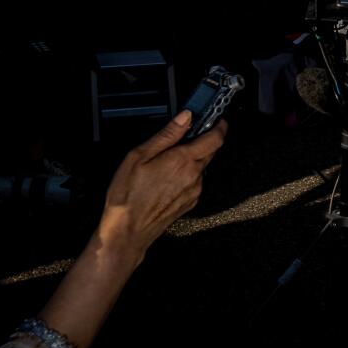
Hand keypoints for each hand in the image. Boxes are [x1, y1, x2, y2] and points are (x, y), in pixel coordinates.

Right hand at [98, 110, 226, 258]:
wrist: (127, 231)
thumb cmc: (128, 195)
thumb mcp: (139, 156)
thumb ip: (167, 134)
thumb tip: (185, 117)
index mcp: (183, 160)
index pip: (215, 138)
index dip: (219, 126)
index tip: (216, 120)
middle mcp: (194, 175)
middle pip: (210, 151)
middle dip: (203, 141)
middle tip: (186, 137)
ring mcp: (194, 190)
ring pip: (202, 167)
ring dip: (192, 160)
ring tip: (167, 163)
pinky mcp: (191, 202)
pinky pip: (195, 182)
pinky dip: (187, 175)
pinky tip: (167, 179)